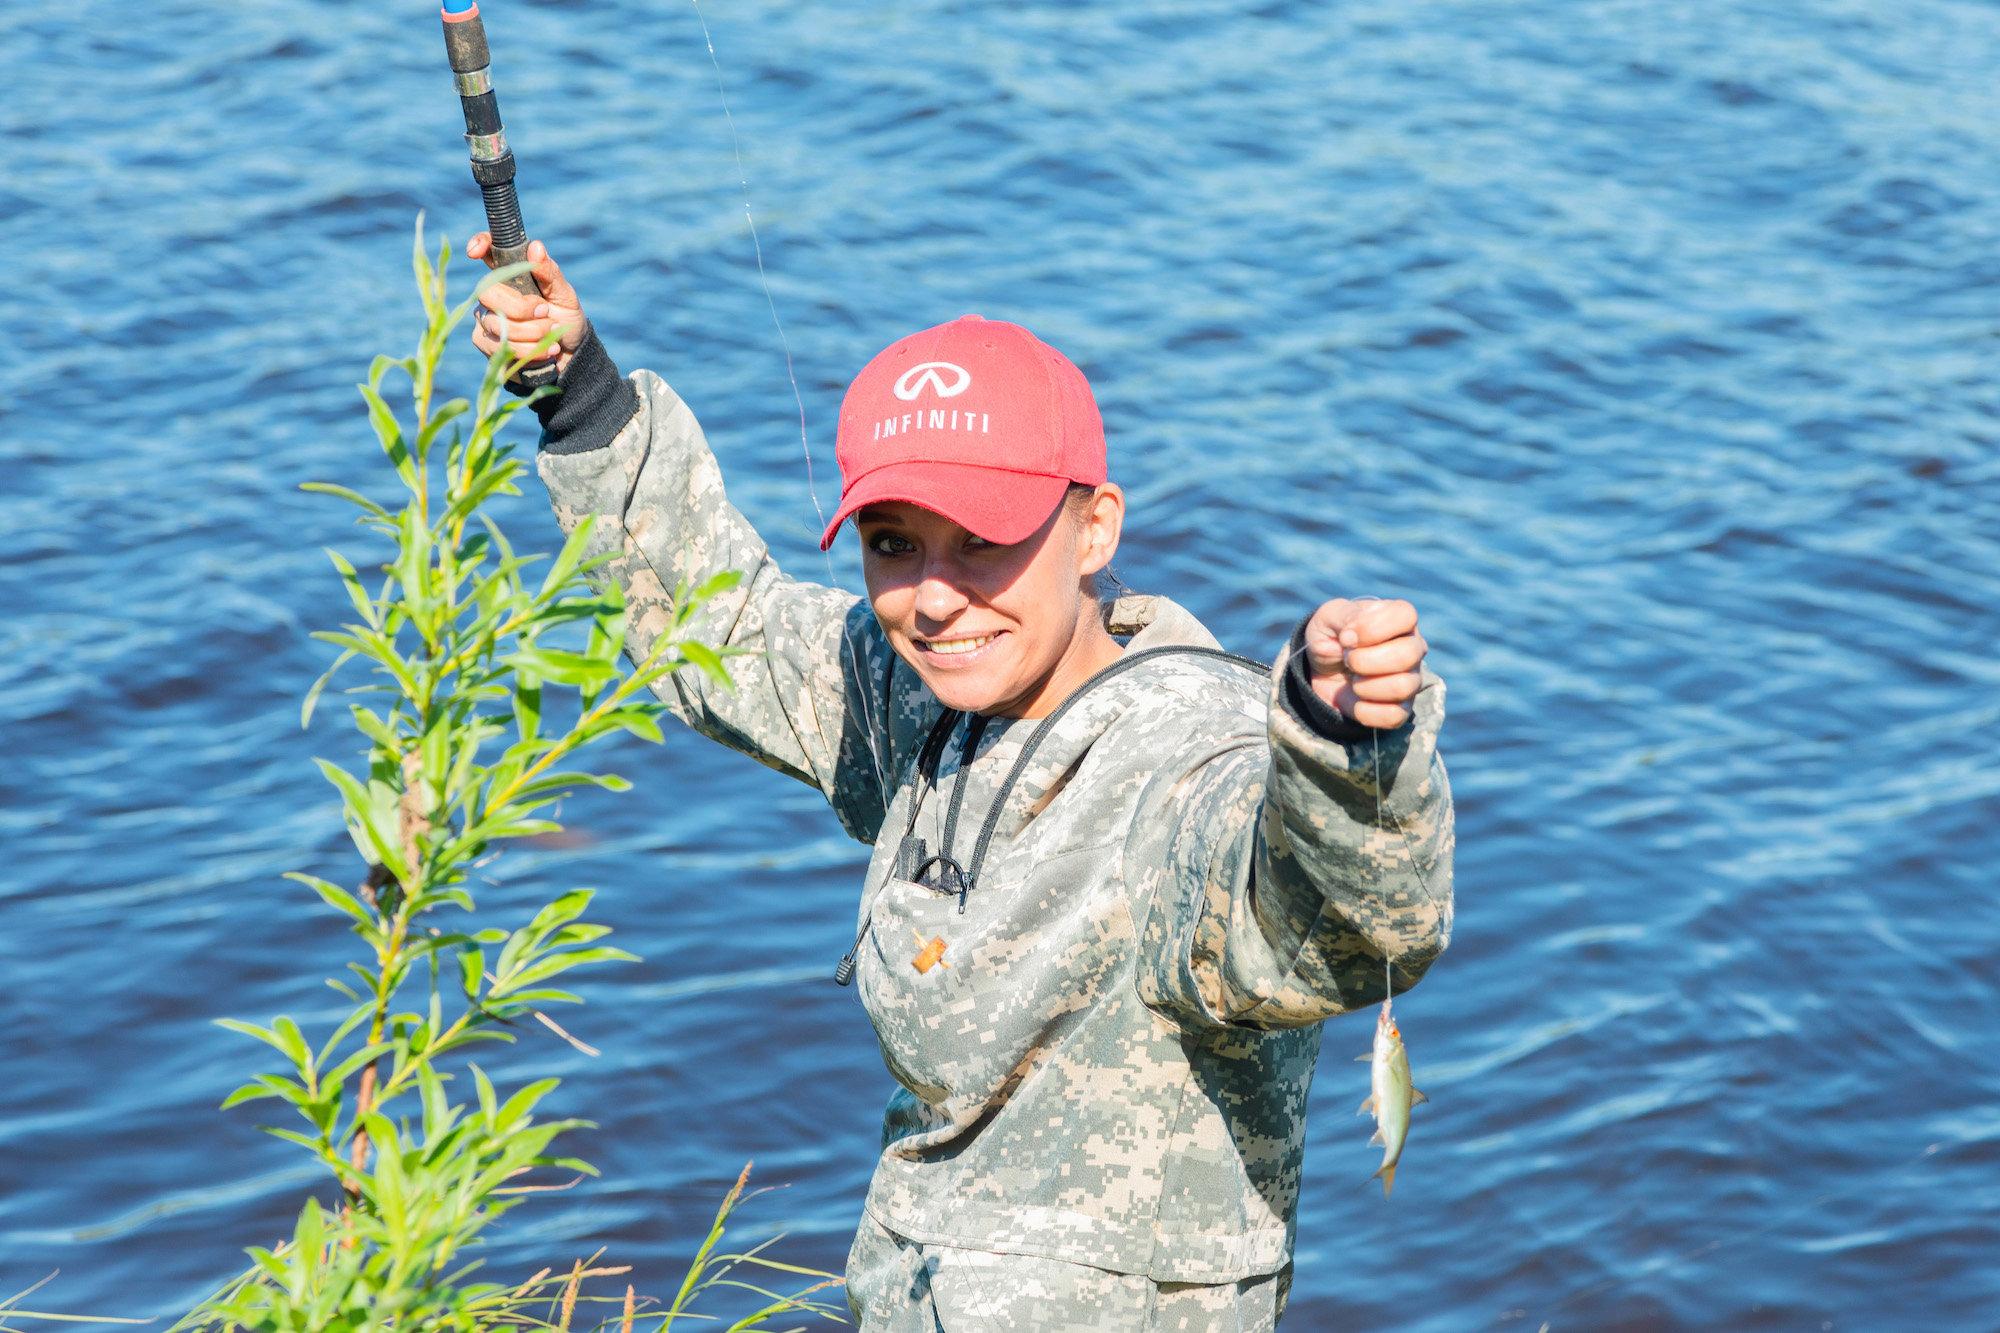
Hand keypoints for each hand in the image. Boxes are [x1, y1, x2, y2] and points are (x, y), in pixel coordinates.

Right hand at [465, 235, 587, 374]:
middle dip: (521, 308)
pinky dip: (528, 350)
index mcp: (511, 275)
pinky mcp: (487, 343)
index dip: (479, 245)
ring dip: (532, 332)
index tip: (474, 251)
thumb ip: (549, 273)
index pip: (489, 252)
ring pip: (496, 324)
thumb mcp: (565, 294)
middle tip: (546, 313)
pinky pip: (499, 346)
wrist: (570, 353)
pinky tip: (545, 350)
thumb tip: (536, 246)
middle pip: (488, 293)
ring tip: (552, 333)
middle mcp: (494, 294)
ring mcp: (486, 318)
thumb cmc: (565, 317)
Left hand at [1302, 598, 1426, 728]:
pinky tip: (1355, 700)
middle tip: (1347, 659)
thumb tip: (1353, 635)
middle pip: (1407, 654)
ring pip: (1402, 687)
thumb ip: (1345, 615)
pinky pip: (1394, 716)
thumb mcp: (1328, 616)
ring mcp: (1411, 679)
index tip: (1346, 636)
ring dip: (1364, 686)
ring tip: (1353, 678)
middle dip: (1364, 660)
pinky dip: (1365, 711)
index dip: (1371, 627)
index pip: (1405, 615)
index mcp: (1398, 619)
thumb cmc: (1331, 637)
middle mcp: (1413, 647)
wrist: (1321, 670)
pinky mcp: (1402, 708)